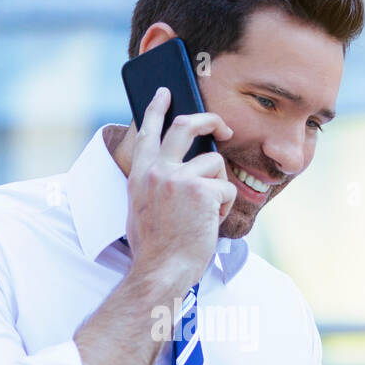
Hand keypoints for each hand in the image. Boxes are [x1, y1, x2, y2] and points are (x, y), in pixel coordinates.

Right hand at [125, 87, 235, 292]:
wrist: (160, 271)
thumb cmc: (155, 248)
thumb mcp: (141, 209)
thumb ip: (154, 184)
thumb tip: (174, 168)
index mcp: (140, 175)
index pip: (148, 132)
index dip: (156, 108)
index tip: (164, 92)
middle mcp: (157, 170)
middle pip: (186, 126)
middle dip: (210, 120)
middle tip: (224, 128)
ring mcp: (178, 178)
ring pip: (215, 165)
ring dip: (218, 189)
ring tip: (206, 214)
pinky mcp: (201, 190)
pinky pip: (225, 190)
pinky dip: (223, 208)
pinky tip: (209, 224)